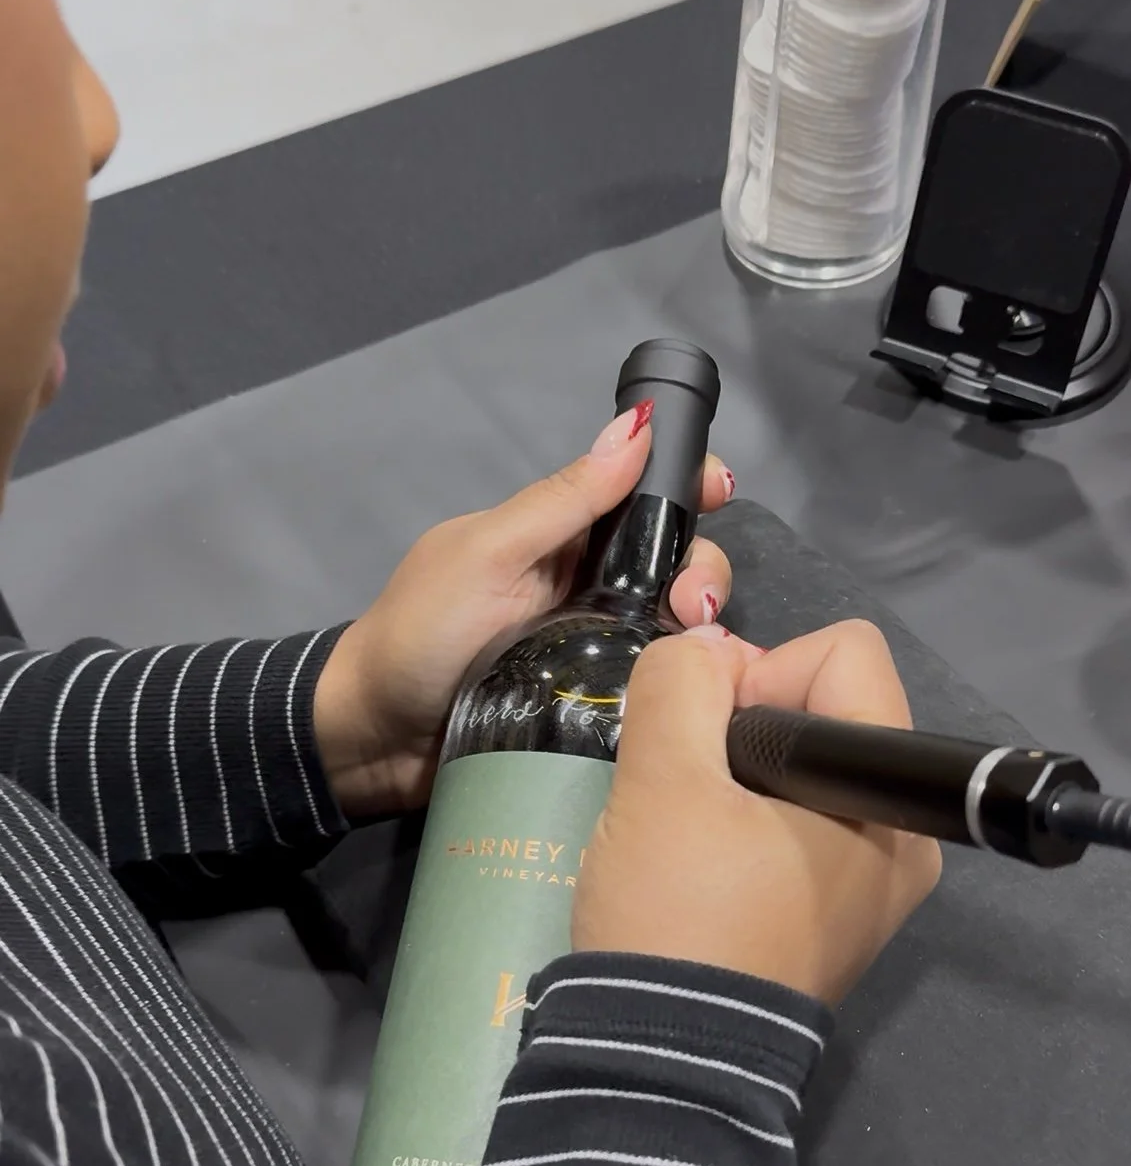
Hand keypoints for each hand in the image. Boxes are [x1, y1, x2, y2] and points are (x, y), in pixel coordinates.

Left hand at [313, 409, 735, 816]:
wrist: (374, 741)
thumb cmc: (420, 634)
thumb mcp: (488, 554)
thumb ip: (563, 499)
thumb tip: (638, 424)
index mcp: (558, 537)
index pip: (640, 497)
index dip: (687, 483)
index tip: (720, 488)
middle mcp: (586, 588)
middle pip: (674, 562)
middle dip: (703, 569)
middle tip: (693, 607)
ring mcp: (597, 650)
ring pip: (674, 625)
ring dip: (699, 626)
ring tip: (694, 645)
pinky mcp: (599, 709)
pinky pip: (657, 686)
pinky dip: (685, 682)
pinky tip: (705, 689)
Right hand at [573, 619, 940, 1004]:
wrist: (661, 1064)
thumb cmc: (677, 915)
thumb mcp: (661, 782)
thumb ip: (682, 686)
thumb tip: (707, 654)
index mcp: (887, 799)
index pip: (845, 653)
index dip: (761, 667)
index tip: (707, 733)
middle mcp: (903, 837)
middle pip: (829, 707)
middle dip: (745, 722)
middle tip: (686, 781)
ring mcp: (873, 886)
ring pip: (806, 768)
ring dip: (737, 774)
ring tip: (685, 826)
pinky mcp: (833, 919)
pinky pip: (798, 826)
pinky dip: (746, 821)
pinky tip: (698, 859)